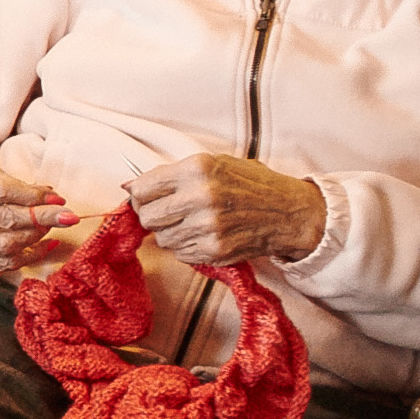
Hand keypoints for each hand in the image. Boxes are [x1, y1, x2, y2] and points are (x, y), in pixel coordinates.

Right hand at [0, 164, 72, 267]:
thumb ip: (14, 184)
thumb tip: (50, 193)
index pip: (0, 192)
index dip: (32, 195)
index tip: (57, 197)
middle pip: (6, 219)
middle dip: (43, 218)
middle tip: (69, 216)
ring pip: (7, 244)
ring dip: (36, 236)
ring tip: (50, 226)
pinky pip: (6, 264)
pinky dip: (32, 256)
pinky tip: (47, 245)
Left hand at [126, 153, 326, 265]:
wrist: (289, 212)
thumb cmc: (251, 184)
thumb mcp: (215, 164)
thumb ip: (172, 174)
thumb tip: (130, 185)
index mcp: (197, 169)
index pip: (142, 188)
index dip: (139, 195)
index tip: (145, 198)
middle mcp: (200, 197)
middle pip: (146, 216)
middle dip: (152, 216)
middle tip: (168, 213)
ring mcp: (206, 226)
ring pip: (162, 238)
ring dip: (171, 233)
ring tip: (193, 223)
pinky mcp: (213, 250)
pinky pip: (180, 254)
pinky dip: (187, 247)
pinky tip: (205, 235)